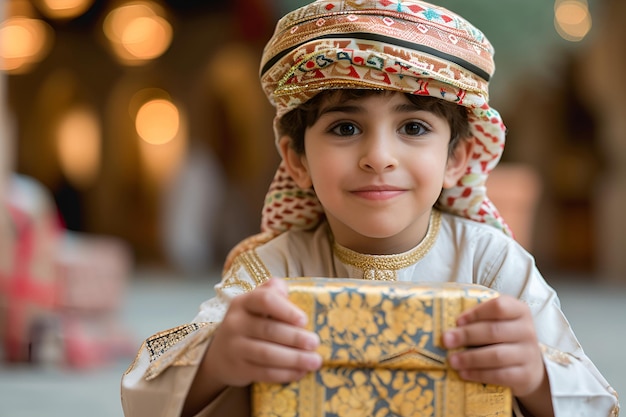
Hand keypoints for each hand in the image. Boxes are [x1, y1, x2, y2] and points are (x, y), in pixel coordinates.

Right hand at [205, 278, 321, 386]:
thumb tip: (286, 291)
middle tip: (315, 343)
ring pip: (267, 354)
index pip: (264, 300)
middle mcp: (236, 323)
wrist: (219, 354)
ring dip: (294, 359)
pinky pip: (265, 372)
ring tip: (315, 361)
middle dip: (296, 338)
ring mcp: (235, 347)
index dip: (286, 310)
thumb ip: (272, 291)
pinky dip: (285, 374)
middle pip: (269, 330)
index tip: (304, 320)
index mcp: (243, 302)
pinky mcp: (239, 369)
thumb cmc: (248, 323)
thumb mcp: (255, 304)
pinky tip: (301, 372)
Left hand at [442, 295, 545, 397]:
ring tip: (452, 360)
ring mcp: (528, 354)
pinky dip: (479, 374)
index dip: (476, 313)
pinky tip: (464, 373)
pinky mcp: (525, 375)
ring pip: (496, 355)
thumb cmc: (506, 339)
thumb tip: (450, 329)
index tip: (457, 321)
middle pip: (493, 331)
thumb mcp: (499, 323)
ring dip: (470, 358)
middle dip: (466, 335)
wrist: (530, 367)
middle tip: (446, 340)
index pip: (499, 306)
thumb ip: (480, 320)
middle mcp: (527, 331)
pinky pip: (500, 375)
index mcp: (519, 311)